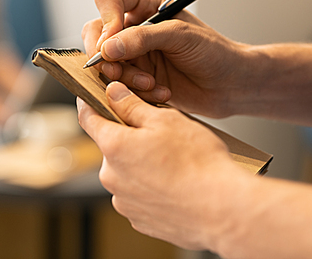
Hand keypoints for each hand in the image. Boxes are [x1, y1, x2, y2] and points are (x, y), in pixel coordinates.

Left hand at [77, 81, 252, 250]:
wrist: (223, 211)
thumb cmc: (198, 163)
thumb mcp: (165, 120)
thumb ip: (132, 105)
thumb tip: (113, 92)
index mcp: (114, 146)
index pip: (88, 118)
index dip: (89, 104)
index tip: (92, 99)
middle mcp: (111, 177)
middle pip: (112, 147)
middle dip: (129, 138)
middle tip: (159, 136)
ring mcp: (124, 201)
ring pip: (126, 172)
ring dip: (141, 165)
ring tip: (173, 165)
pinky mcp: (139, 219)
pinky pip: (138, 195)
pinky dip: (151, 188)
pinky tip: (174, 184)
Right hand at [82, 0, 250, 117]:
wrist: (229, 86)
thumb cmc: (214, 52)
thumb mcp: (180, 36)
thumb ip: (142, 38)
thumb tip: (107, 48)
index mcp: (146, 6)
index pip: (109, 0)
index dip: (106, 19)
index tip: (113, 40)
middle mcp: (134, 29)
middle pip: (96, 32)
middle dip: (104, 55)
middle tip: (117, 69)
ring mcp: (133, 55)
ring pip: (104, 63)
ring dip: (124, 77)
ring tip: (150, 83)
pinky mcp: (135, 79)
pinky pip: (117, 85)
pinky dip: (135, 91)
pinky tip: (160, 91)